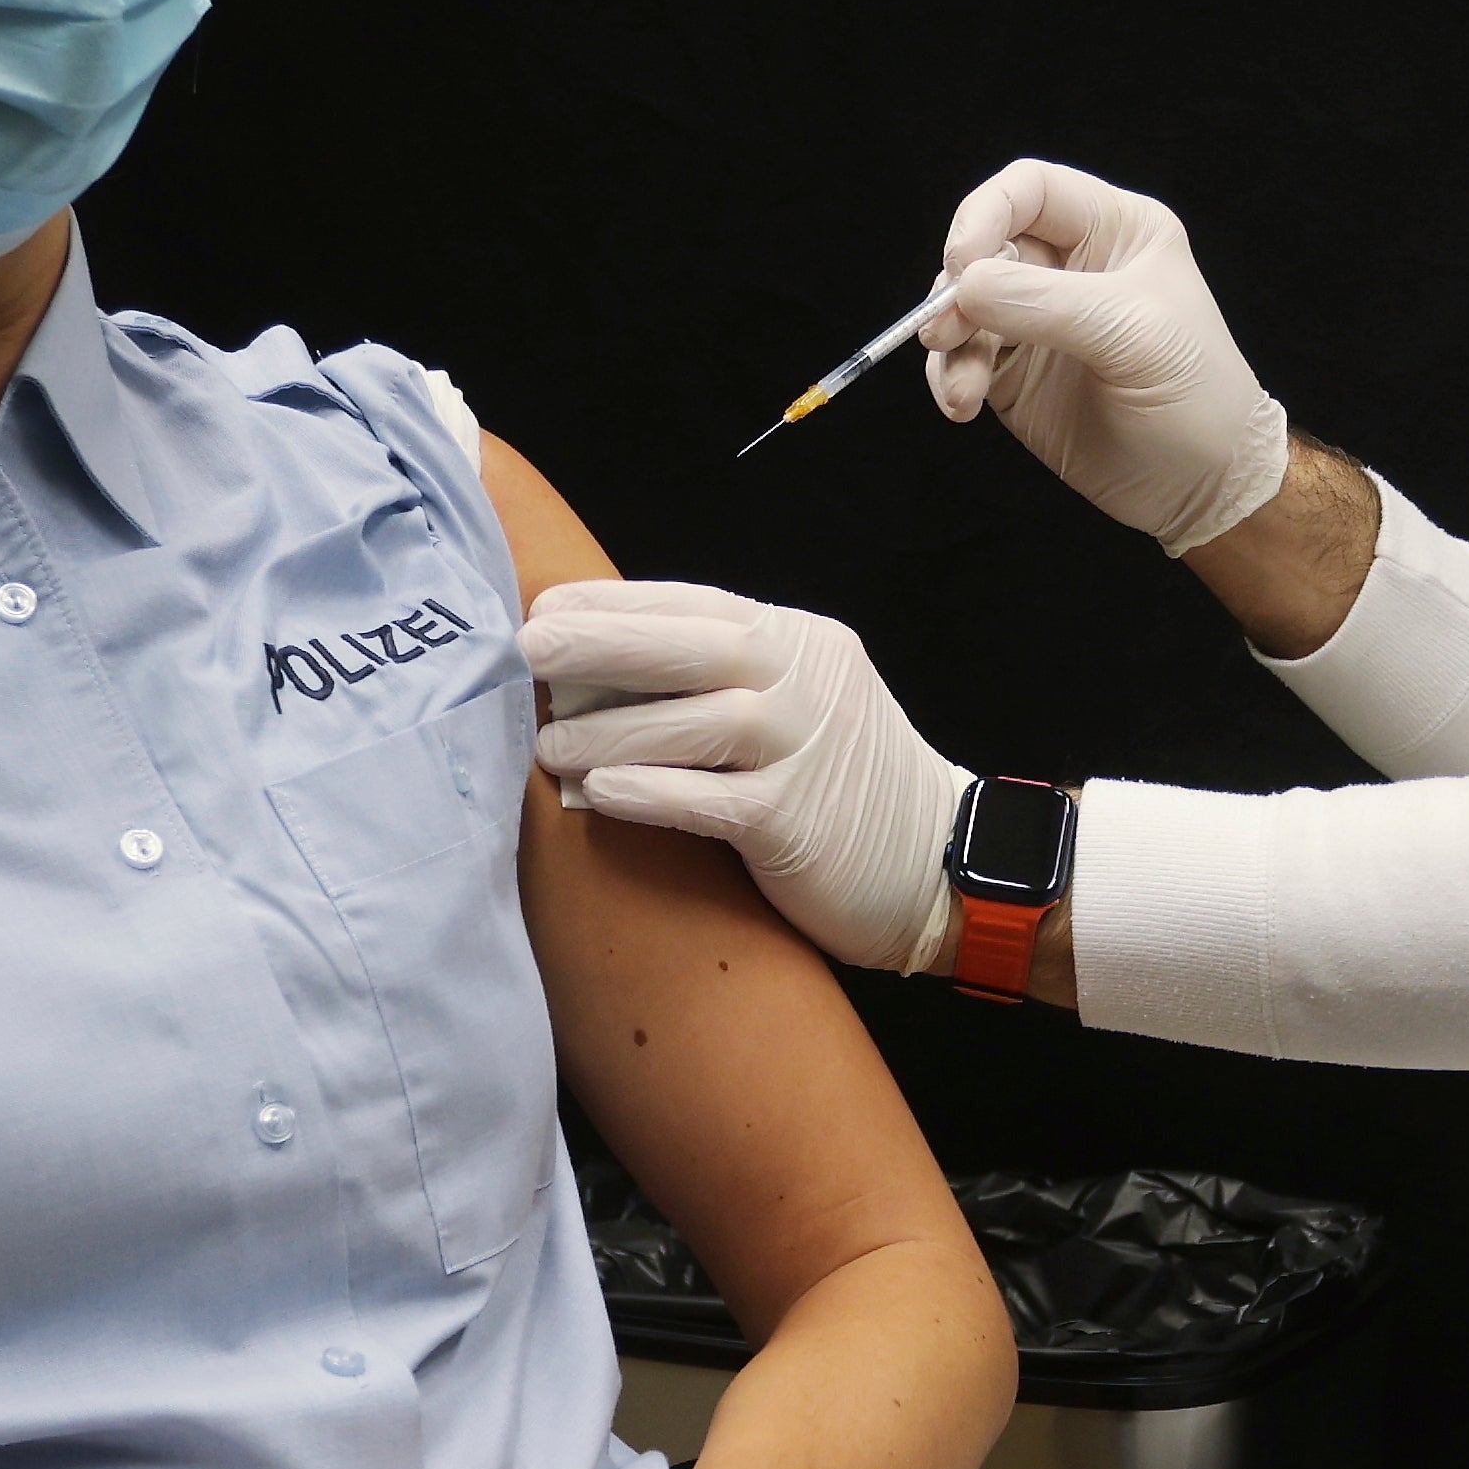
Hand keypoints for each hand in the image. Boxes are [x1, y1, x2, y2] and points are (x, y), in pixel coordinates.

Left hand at [520, 582, 966, 976]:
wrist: (941, 864)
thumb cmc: (845, 785)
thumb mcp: (800, 703)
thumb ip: (727, 679)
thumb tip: (604, 673)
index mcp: (800, 642)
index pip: (698, 606)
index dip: (617, 604)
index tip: (545, 609)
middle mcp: (806, 681)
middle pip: (695, 647)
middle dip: (603, 644)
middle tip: (528, 650)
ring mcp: (806, 748)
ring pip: (695, 725)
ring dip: (610, 732)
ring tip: (546, 747)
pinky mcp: (798, 819)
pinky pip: (710, 800)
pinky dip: (650, 792)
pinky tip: (598, 795)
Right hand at [924, 158, 1292, 555]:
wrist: (1204, 487)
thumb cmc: (1197, 394)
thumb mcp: (1131, 333)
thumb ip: (1044, 302)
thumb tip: (963, 286)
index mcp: (1115, 229)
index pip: (1031, 189)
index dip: (986, 213)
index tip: (963, 262)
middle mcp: (1072, 266)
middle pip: (984, 245)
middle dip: (957, 287)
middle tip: (948, 330)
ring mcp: (1038, 320)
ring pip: (962, 304)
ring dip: (949, 341)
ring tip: (964, 390)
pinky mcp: (1016, 373)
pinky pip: (960, 356)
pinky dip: (949, 377)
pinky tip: (962, 405)